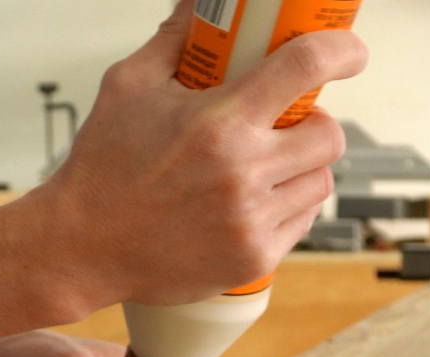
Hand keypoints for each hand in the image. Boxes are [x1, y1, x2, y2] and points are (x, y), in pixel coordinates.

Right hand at [40, 0, 367, 307]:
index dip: (342, 50)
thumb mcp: (127, 88)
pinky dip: (287, 208)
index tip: (349, 53)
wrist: (80, 248)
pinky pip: (302, 223)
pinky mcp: (252, 260)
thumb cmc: (101, 170)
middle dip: (315, 122)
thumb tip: (199, 5)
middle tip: (288, 125)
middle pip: (329, 134)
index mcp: (218, 123)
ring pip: (320, 181)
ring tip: (266, 167)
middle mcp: (242, 174)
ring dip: (302, 168)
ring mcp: (250, 222)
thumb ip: (173, 40)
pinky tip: (254, 202)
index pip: (307, 66)